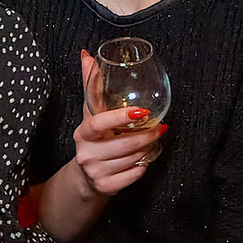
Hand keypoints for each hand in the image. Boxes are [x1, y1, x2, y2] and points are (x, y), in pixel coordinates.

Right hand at [72, 50, 164, 196]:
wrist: (85, 176)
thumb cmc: (93, 139)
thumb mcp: (90, 114)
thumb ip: (91, 85)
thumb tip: (87, 55)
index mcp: (83, 133)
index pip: (99, 123)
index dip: (120, 117)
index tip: (142, 111)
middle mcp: (87, 153)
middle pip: (123, 144)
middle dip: (146, 136)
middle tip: (159, 128)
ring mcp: (96, 172)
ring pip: (132, 159)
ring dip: (147, 149)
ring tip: (152, 140)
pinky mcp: (106, 187)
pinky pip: (135, 174)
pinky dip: (144, 165)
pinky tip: (144, 157)